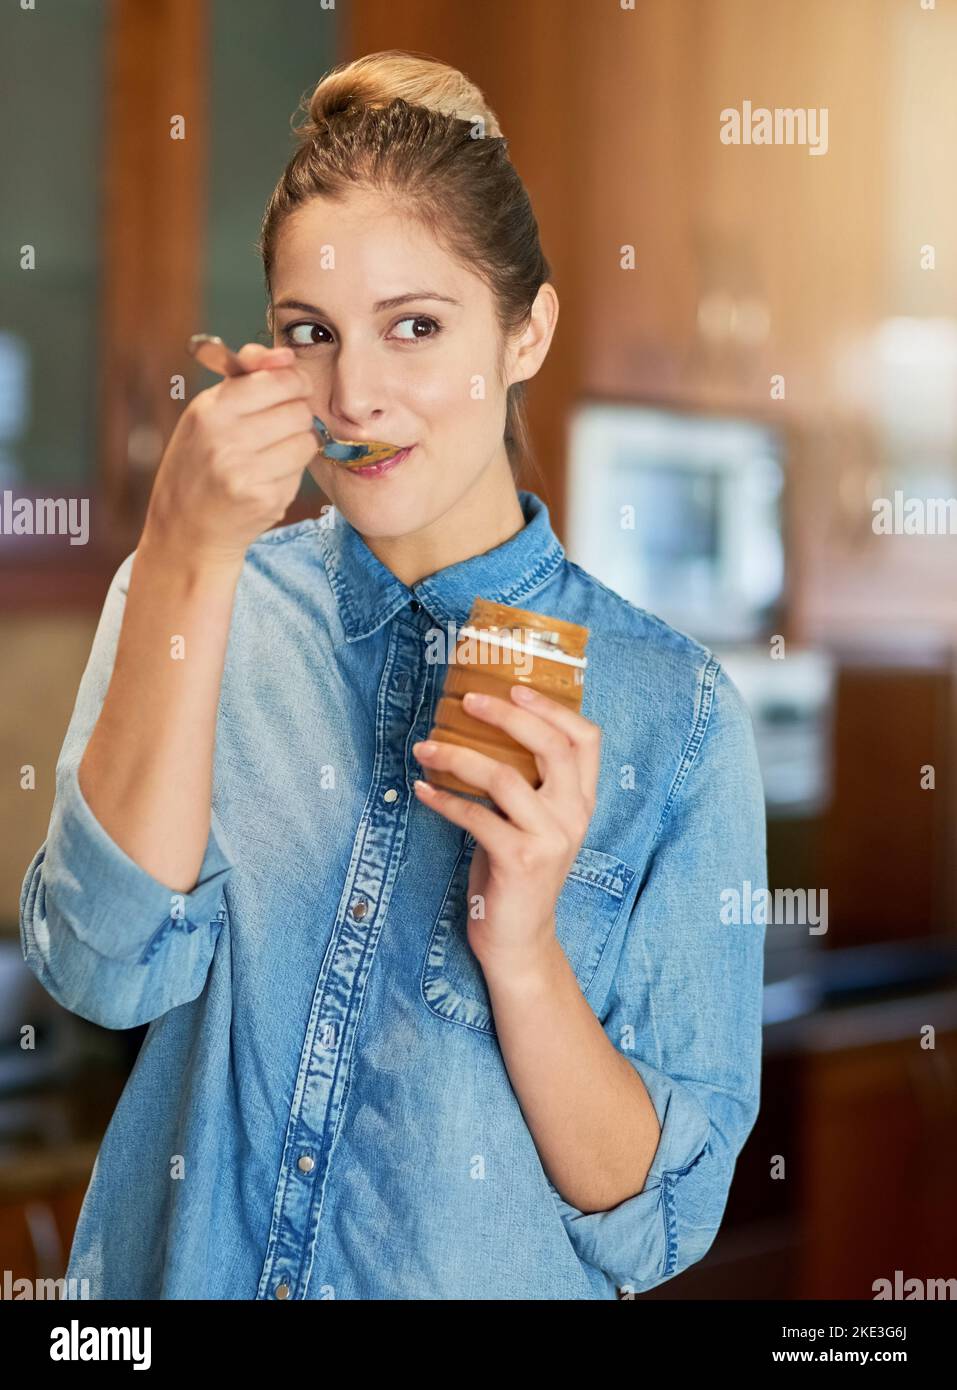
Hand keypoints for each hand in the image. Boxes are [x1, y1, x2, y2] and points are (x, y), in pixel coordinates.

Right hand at [141, 342, 317, 567]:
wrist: (186, 528)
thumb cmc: (199, 463)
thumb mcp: (208, 412)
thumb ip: (246, 378)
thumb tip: (285, 354)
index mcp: (210, 410)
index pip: (278, 380)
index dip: (294, 382)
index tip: (291, 390)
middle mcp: (224, 440)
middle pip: (298, 411)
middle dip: (295, 416)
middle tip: (277, 428)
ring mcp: (245, 473)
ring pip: (306, 441)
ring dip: (297, 446)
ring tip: (270, 455)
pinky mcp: (265, 500)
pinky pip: (301, 472)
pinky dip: (291, 473)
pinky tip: (266, 479)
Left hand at [412, 685, 601, 976]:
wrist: (520, 939)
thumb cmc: (518, 872)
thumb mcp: (534, 822)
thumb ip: (528, 784)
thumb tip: (484, 731)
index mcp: (582, 801)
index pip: (587, 739)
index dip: (554, 708)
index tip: (517, 688)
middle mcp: (573, 816)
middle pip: (550, 746)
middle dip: (506, 715)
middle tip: (467, 700)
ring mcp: (550, 838)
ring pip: (504, 777)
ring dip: (458, 756)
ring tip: (426, 746)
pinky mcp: (519, 860)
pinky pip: (476, 816)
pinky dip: (444, 800)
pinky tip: (423, 790)